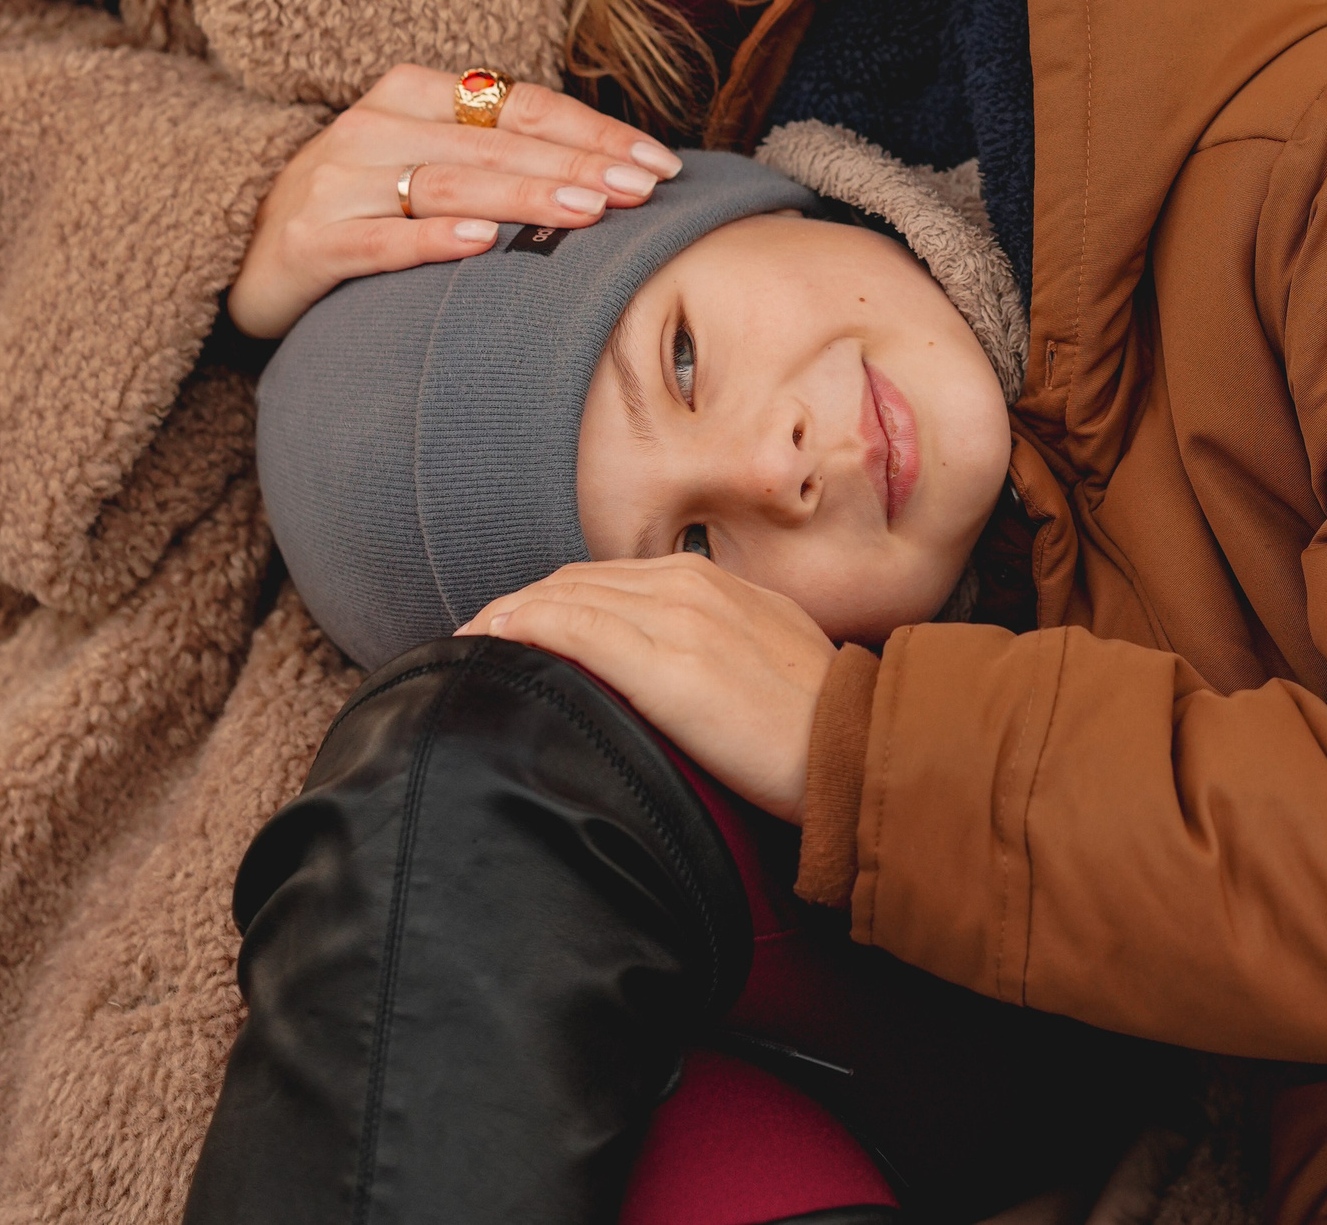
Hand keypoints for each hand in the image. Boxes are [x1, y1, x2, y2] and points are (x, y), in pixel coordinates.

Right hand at [228, 64, 681, 337]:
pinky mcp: (310, 241)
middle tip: (643, 191)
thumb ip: (500, 157)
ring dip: (524, 197)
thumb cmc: (364, 210)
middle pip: (494, 145)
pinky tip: (483, 243)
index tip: (659, 163)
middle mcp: (373, 128)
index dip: (593, 132)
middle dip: (578, 166)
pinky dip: (432, 240)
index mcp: (411, 96)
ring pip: (447, 184)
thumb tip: (614, 176)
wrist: (251, 255)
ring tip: (589, 210)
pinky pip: (381, 241)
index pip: (519, 106)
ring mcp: (336, 183)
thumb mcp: (427, 165)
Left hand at [460, 554, 836, 823]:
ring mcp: (679, 622)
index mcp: (711, 584)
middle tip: (470, 640)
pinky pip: (579, 630)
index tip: (510, 630)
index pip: (606, 579)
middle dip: (516, 606)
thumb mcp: (763, 656)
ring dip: (507, 617)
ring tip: (466, 646)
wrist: (860, 746)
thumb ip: (710, 645)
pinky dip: (528, 629)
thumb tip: (664, 670)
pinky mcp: (671, 666)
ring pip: (566, 599)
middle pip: (575, 583)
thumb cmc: (818, 721)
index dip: (550, 600)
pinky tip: (493, 643)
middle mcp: (690, 587)